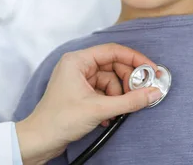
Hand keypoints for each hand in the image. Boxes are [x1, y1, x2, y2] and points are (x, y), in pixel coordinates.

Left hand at [16, 43, 162, 164]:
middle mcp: (78, 66)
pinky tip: (109, 117)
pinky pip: (104, 91)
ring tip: (118, 112)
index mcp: (78, 60)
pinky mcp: (81, 93)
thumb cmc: (59, 120)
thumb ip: (130, 100)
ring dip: (118, 97)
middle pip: (114, 66)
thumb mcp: (99, 109)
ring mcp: (79, 79)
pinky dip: (111, 103)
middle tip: (141, 93)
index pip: (113, 51)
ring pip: (110, 81)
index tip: (152, 69)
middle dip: (128, 82)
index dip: (135, 59)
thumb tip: (153, 92)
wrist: (39, 141)